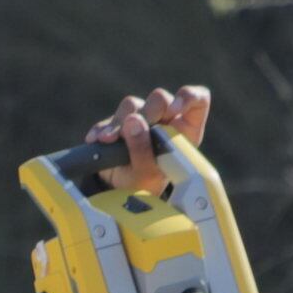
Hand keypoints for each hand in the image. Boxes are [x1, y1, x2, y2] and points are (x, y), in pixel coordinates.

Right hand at [94, 85, 213, 193]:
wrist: (121, 194)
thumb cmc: (146, 184)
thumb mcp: (149, 173)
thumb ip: (144, 150)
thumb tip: (132, 121)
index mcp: (184, 129)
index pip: (197, 99)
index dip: (188, 97)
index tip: (174, 110)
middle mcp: (165, 119)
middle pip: (160, 98)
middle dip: (147, 112)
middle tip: (133, 129)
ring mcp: (141, 118)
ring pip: (132, 105)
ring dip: (119, 122)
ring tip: (108, 140)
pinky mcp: (118, 123)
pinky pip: (109, 118)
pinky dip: (102, 129)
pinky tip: (95, 140)